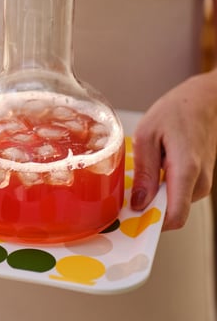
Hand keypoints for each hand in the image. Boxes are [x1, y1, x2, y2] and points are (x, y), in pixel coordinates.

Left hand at [131, 70, 216, 229]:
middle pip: (171, 212)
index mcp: (186, 170)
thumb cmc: (176, 112)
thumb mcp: (148, 134)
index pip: (175, 215)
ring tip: (137, 174)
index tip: (128, 220)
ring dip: (153, 196)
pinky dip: (161, 189)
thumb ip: (144, 170)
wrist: (203, 102)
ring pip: (173, 204)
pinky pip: (178, 194)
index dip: (151, 223)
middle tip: (121, 196)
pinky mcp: (200, 180)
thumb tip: (138, 203)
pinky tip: (149, 170)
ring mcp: (203, 182)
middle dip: (146, 209)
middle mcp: (200, 182)